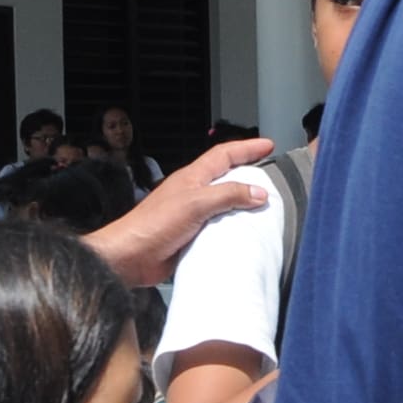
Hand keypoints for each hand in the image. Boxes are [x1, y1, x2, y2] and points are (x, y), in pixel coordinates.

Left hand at [79, 136, 278, 283]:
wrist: (131, 257)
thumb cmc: (154, 225)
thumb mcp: (195, 203)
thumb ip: (228, 195)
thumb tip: (259, 193)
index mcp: (192, 178)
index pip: (223, 155)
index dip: (246, 148)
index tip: (267, 146)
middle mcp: (193, 193)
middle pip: (226, 177)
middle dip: (249, 174)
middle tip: (272, 177)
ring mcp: (192, 215)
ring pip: (224, 204)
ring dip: (244, 204)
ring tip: (266, 208)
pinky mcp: (192, 236)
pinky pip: (219, 228)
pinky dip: (235, 229)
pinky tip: (247, 236)